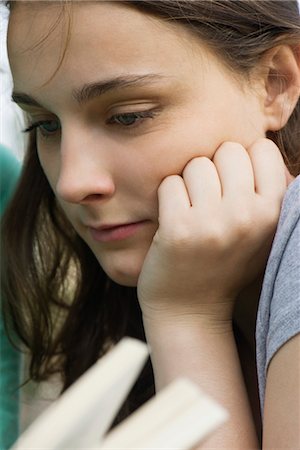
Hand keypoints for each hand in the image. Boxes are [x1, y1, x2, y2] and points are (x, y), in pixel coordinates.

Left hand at [137, 138, 287, 323]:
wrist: (190, 309)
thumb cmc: (224, 263)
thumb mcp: (261, 232)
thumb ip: (265, 192)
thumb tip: (260, 142)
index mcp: (275, 212)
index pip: (262, 148)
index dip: (243, 162)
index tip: (232, 185)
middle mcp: (249, 216)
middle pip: (227, 150)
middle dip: (215, 169)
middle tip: (209, 200)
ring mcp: (214, 223)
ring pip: (196, 164)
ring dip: (188, 184)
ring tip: (192, 212)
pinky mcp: (179, 229)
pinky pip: (170, 183)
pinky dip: (167, 197)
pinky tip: (173, 221)